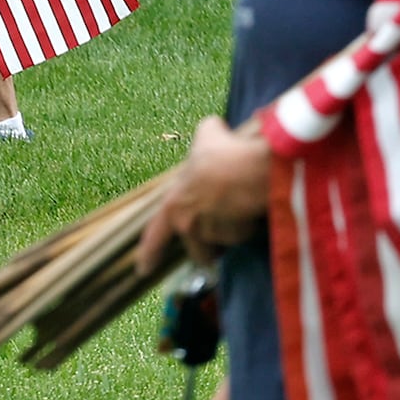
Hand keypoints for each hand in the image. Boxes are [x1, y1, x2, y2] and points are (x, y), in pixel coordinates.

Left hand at [137, 117, 271, 273]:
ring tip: (243, 206)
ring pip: (225, 240)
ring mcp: (213, 234)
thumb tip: (214, 128)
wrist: (248, 170)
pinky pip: (245, 234)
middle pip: (199, 246)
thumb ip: (206, 134)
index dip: (149, 252)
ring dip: (233, 231)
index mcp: (174, 206)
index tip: (143, 270)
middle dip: (210, 242)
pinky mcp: (238, 236)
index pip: (156, 234)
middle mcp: (189, 225)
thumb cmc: (221, 153)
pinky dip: (251, 225)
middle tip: (223, 226)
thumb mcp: (208, 134)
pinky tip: (256, 206)